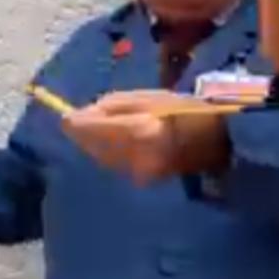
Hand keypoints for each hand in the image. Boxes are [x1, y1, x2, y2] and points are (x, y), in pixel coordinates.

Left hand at [61, 91, 228, 185]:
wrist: (214, 141)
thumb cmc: (182, 110)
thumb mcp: (147, 98)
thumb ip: (112, 106)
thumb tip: (80, 115)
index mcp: (134, 131)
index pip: (90, 131)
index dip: (74, 124)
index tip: (64, 117)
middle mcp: (132, 157)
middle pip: (92, 147)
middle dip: (82, 135)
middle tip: (77, 121)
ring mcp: (137, 172)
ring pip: (101, 159)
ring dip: (93, 145)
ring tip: (93, 132)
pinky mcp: (142, 180)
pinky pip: (115, 165)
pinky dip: (107, 154)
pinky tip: (110, 145)